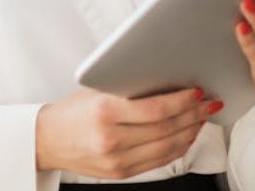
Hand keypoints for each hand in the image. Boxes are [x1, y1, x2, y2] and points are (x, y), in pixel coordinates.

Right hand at [35, 86, 222, 178]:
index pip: (155, 109)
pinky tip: (186, 135)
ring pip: (168, 147)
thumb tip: (168, 81)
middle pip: (166, 129)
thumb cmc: (71, 112)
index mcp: (104, 112)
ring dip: (191, 131)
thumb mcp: (96, 91)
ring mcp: (117, 160)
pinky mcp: (121, 173)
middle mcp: (111, 139)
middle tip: (208, 103)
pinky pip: (159, 160)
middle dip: (193, 115)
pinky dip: (178, 147)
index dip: (181, 101)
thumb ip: (128, 89)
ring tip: (201, 117)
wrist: (47, 139)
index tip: (196, 92)